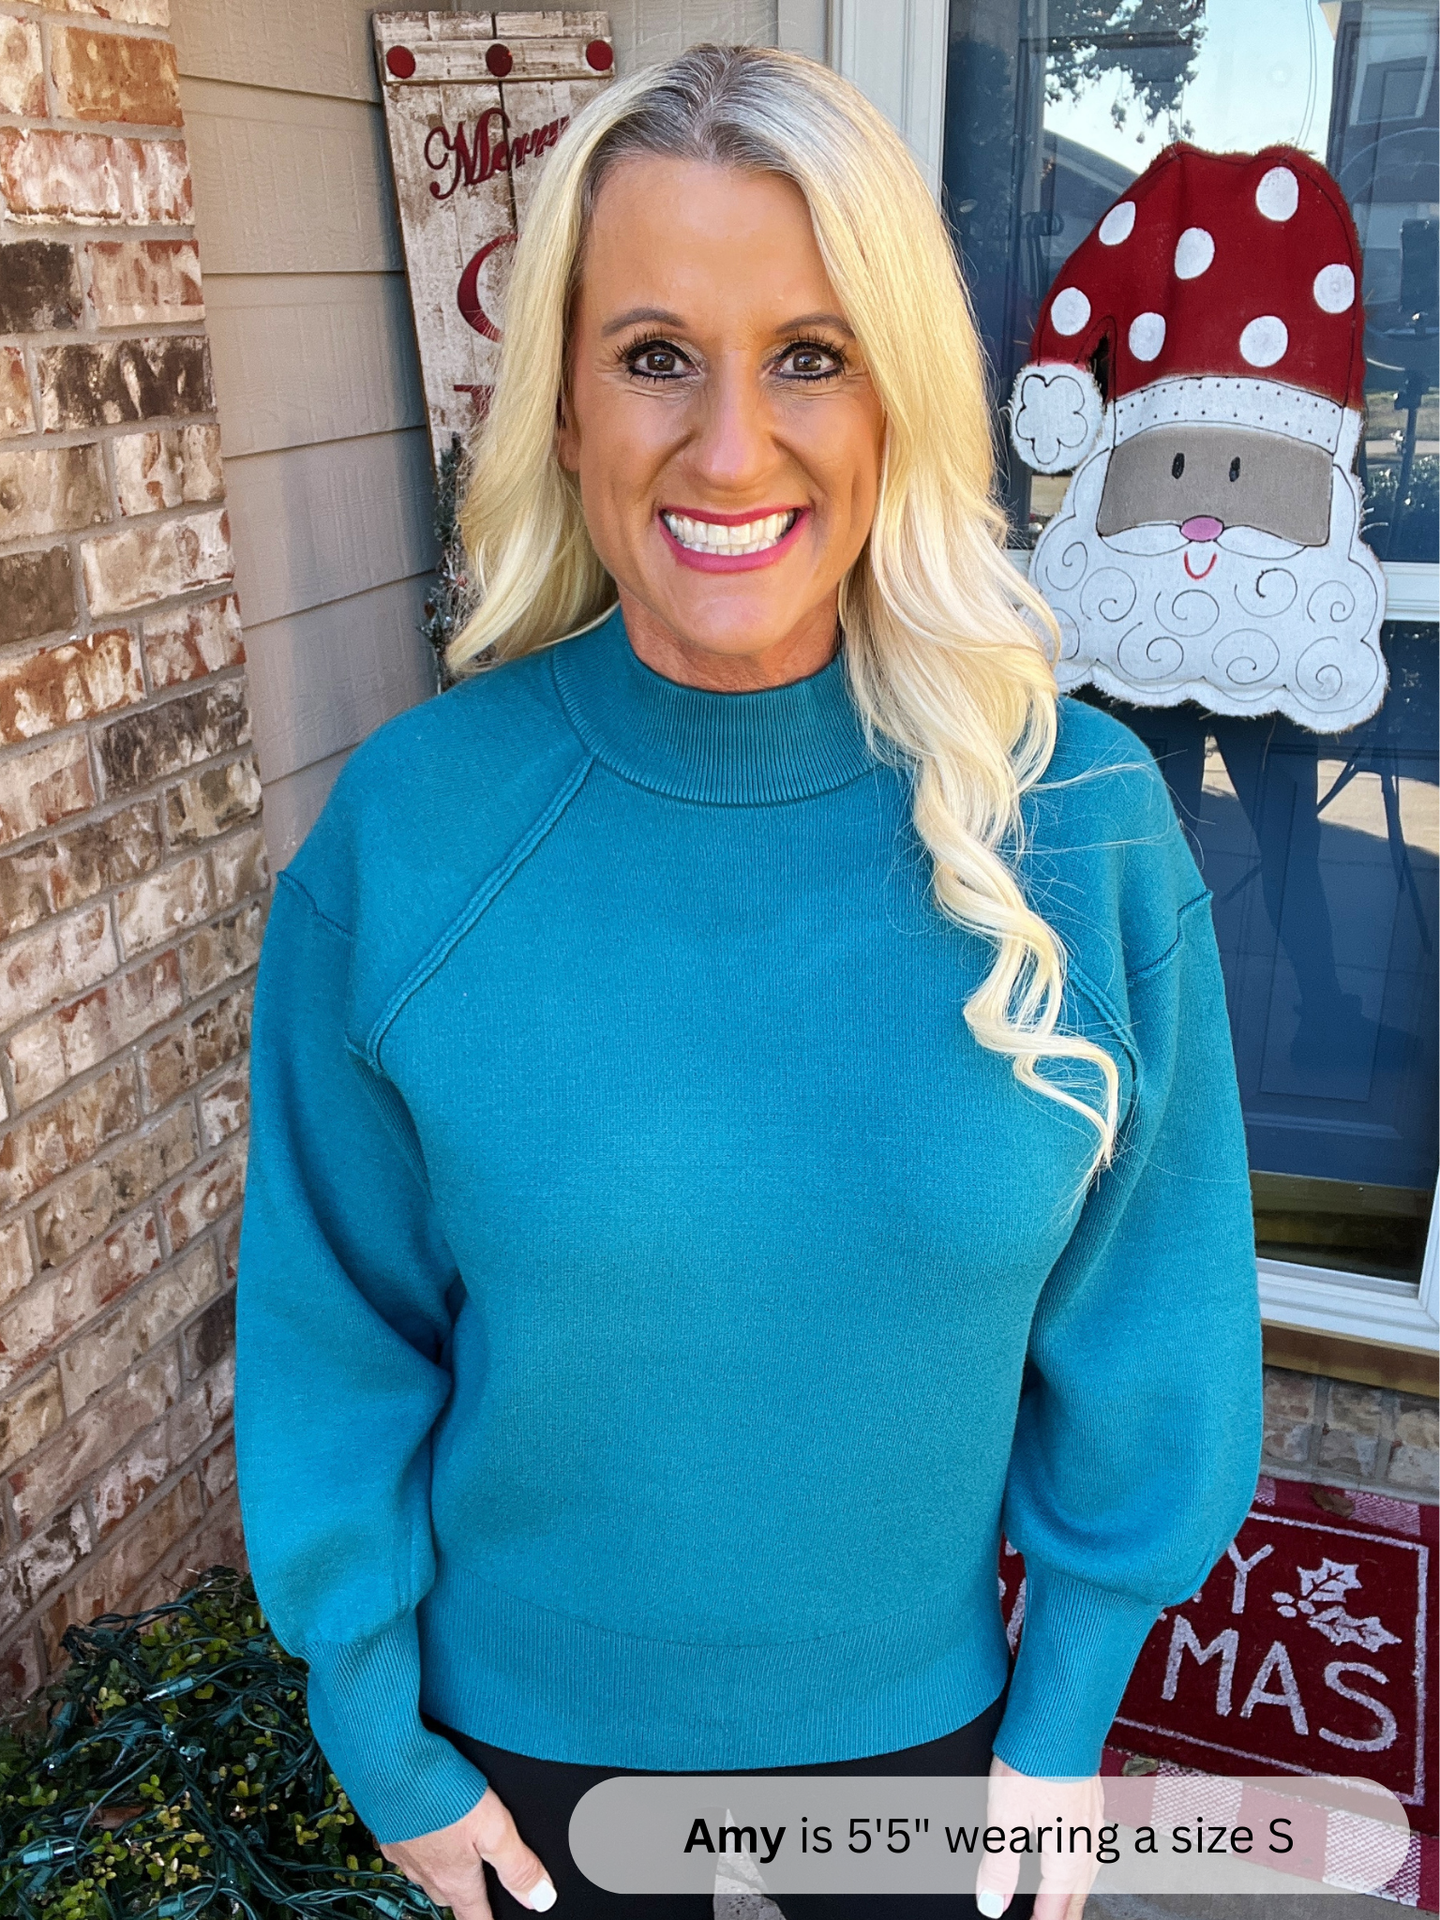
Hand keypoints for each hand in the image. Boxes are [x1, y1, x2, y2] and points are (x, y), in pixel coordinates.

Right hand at [379, 1785, 556, 1917]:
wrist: (389, 1765)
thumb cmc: (441, 1793)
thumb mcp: (494, 1828)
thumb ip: (518, 1865)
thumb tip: (541, 1897)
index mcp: (455, 1879)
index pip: (476, 1917)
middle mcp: (427, 1875)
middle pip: (453, 1895)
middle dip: (469, 1892)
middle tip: (483, 1882)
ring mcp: (405, 1855)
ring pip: (429, 1873)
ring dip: (445, 1867)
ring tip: (459, 1850)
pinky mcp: (390, 1834)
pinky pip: (409, 1851)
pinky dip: (422, 1845)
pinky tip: (429, 1824)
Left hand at [974, 1755, 1103, 1919]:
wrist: (1060, 1717)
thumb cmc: (1034, 1760)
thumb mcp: (1005, 1817)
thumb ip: (999, 1866)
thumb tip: (992, 1906)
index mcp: (1067, 1857)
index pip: (1054, 1910)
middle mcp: (1086, 1844)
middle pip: (1076, 1897)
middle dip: (1061, 1915)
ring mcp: (1094, 1822)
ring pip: (1088, 1874)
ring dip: (1074, 1894)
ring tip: (1063, 1904)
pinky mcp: (1093, 1801)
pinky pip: (1092, 1847)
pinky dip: (1082, 1865)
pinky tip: (1077, 1855)